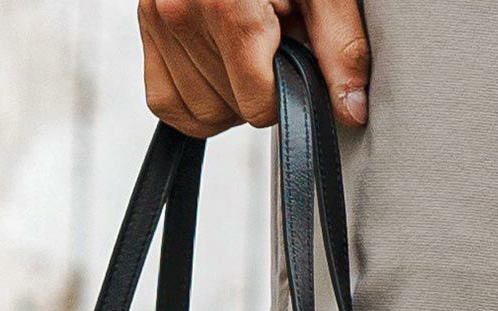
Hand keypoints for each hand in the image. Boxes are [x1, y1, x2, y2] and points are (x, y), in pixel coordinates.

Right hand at [138, 0, 368, 137]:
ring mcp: (155, 19)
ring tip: (245, 45)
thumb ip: (340, 46)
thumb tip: (351, 109)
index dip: (285, 91)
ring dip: (230, 94)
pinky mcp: (145, 27)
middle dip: (259, 88)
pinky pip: (167, 103)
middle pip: (231, 109)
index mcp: (225, 1)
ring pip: (200, 113)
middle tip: (271, 42)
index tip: (293, 57)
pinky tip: (220, 67)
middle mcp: (180, 10)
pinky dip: (196, 101)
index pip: (257, 102)